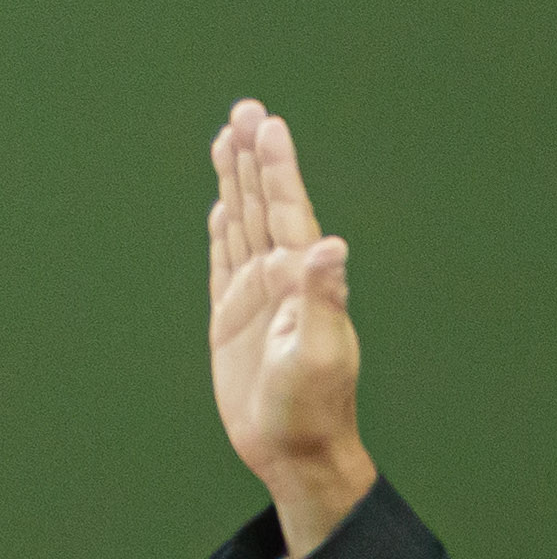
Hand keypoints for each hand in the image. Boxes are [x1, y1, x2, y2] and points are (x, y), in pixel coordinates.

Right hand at [207, 99, 376, 558]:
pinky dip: (223, 230)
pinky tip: (221, 207)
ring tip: (228, 138)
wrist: (296, 449)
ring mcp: (256, 296)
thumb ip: (323, 298)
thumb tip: (332, 247)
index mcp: (303, 282)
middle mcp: (281, 280)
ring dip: (236, 183)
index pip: (289, 211)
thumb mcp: (318, 353)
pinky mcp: (233, 316)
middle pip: (264, 205)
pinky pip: (225, 261)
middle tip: (247, 109)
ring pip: (243, 224)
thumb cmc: (313, 407)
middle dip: (254, 158)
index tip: (268, 124)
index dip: (277, 168)